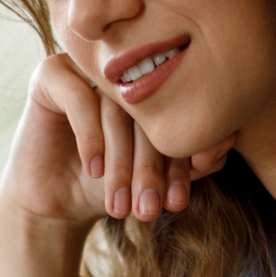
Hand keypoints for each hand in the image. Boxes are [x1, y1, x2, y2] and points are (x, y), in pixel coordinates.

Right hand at [0, 54, 233, 230]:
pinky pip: (80, 99)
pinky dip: (91, 137)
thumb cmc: (111, 187)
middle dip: (150, 168)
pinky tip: (93, 171)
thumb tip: (224, 142)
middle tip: (151, 208)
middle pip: (148, 111)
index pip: (175, 116)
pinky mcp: (51, 75)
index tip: (179, 202)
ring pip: (116, 109)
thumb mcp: (155, 181)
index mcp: (155, 85)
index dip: (181, 161)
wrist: (57, 204)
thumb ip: (192, 162)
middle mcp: (124, 70)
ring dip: (121, 162)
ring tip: (122, 205)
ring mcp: (87, 67)